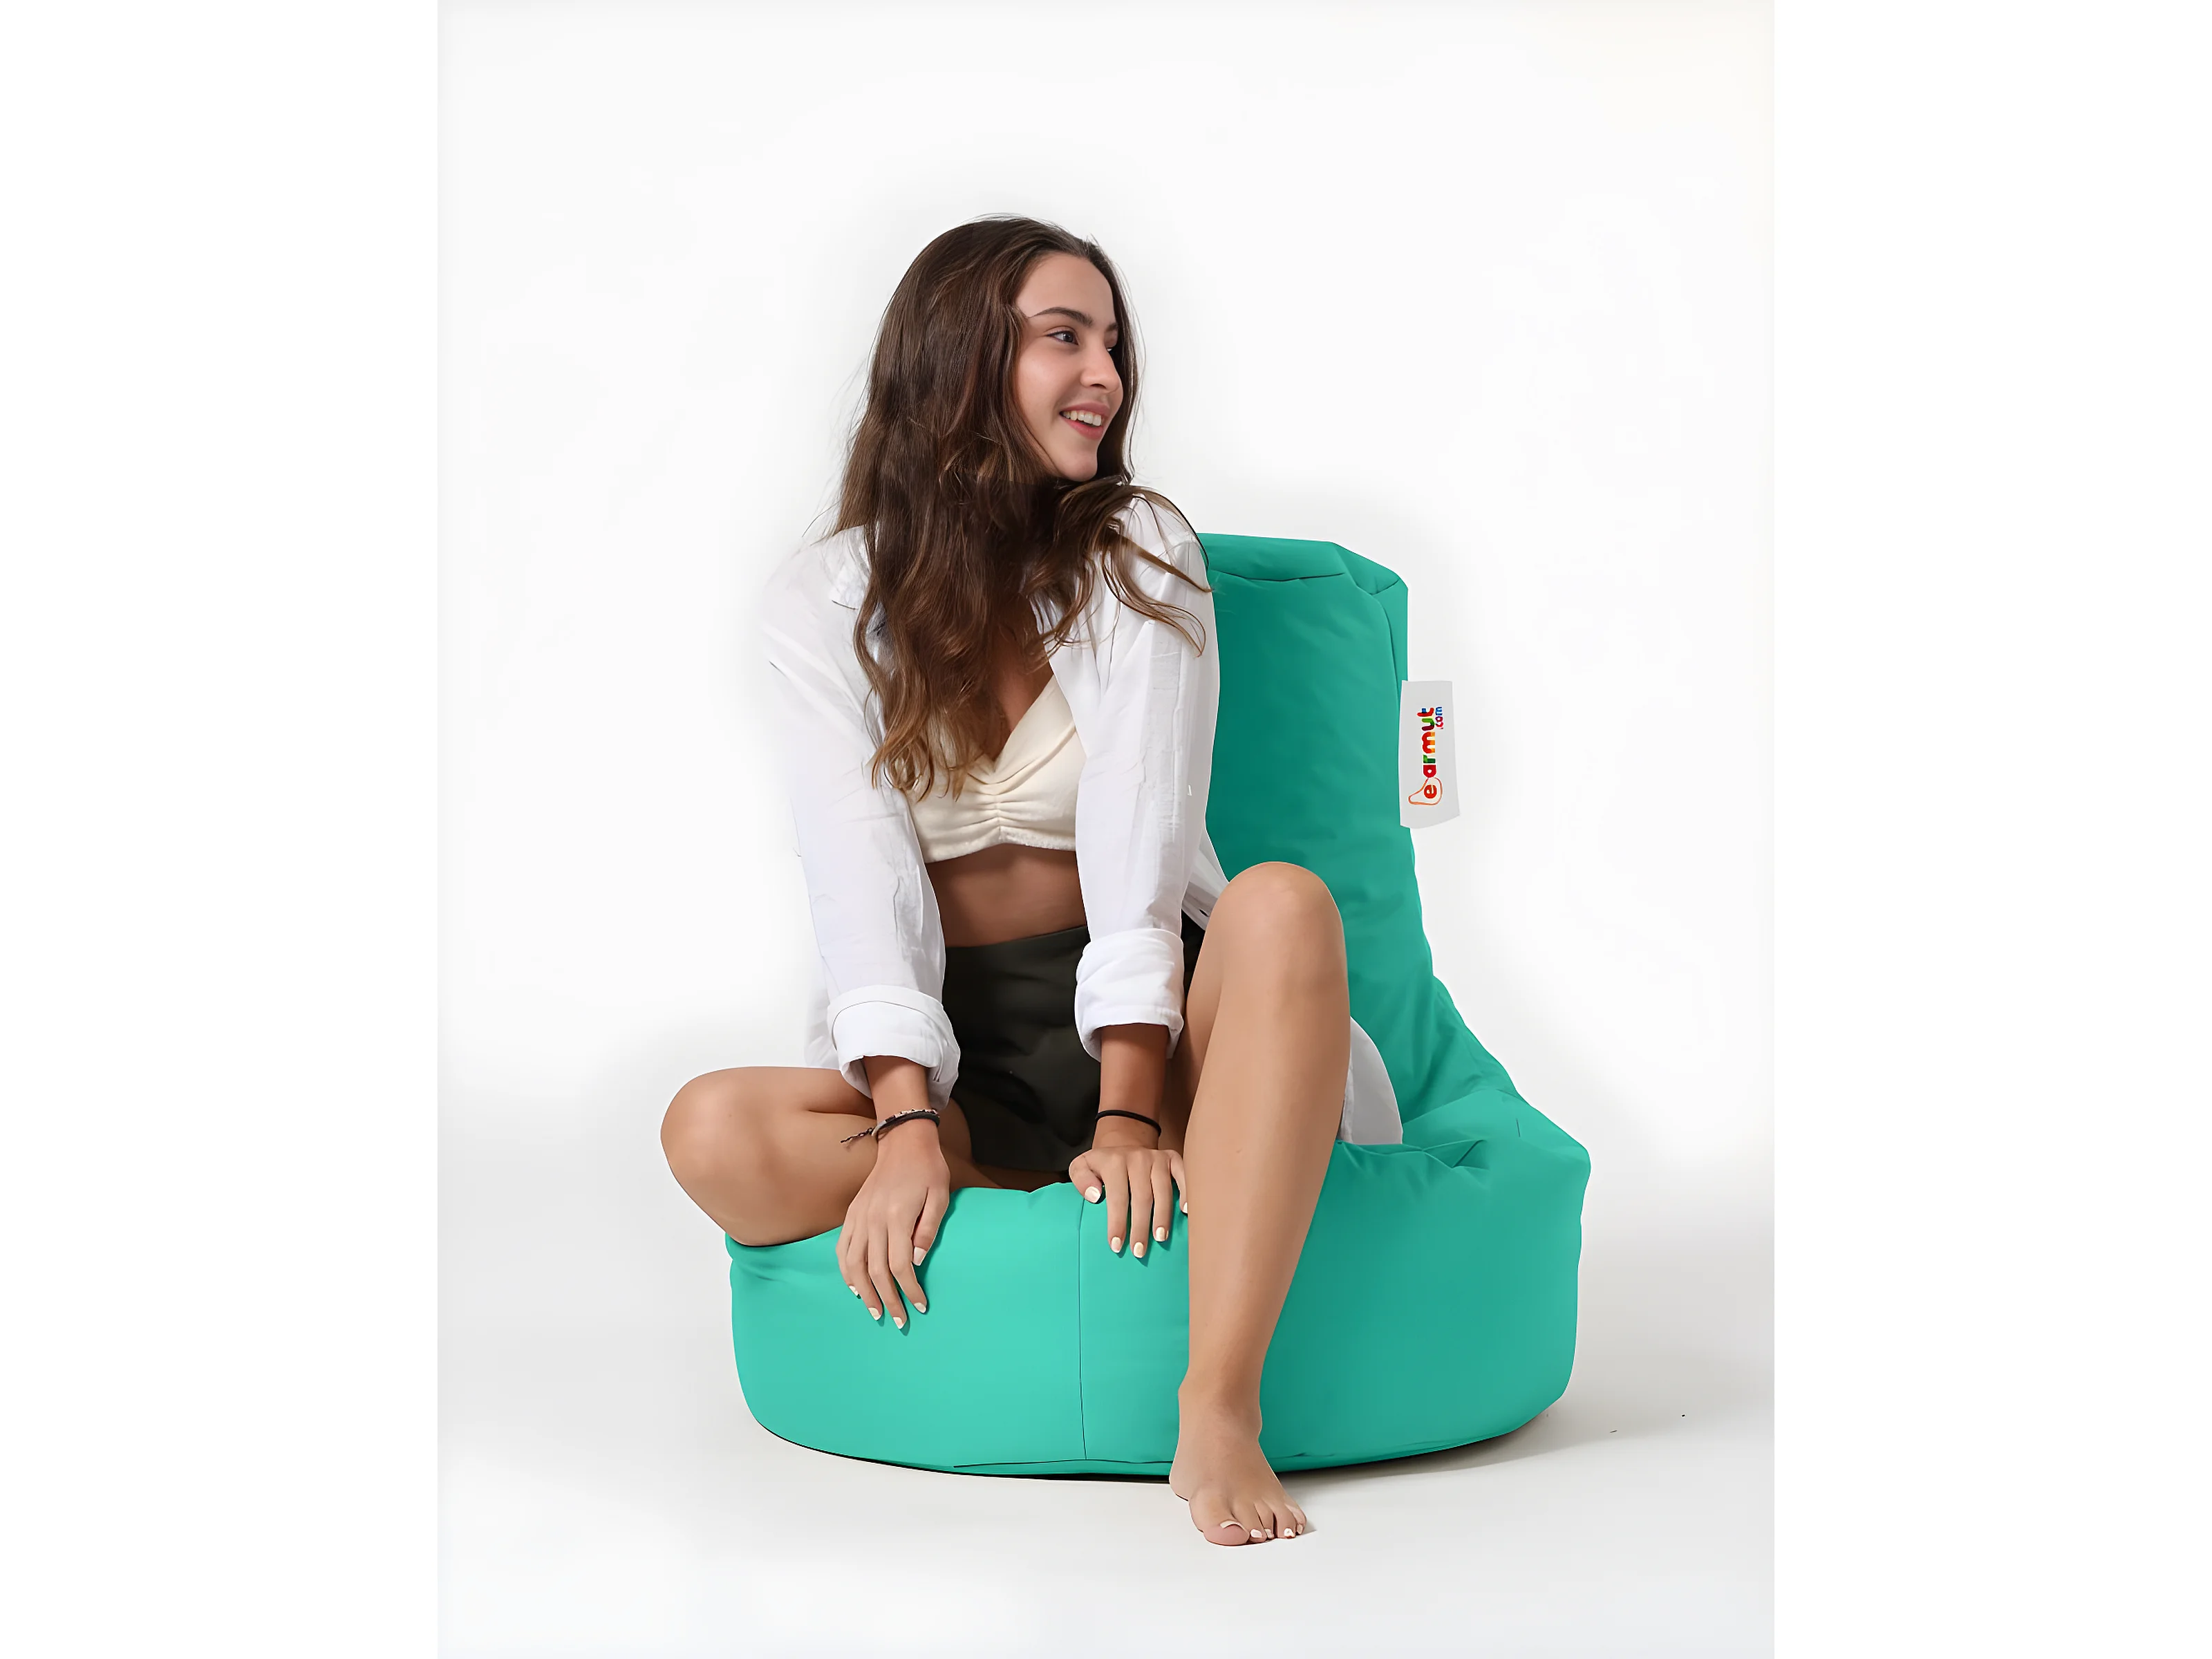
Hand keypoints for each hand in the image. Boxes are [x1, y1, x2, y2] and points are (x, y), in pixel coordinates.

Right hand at [836, 1124, 947, 1327]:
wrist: (904, 1141)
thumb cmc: (928, 1170)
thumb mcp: (940, 1196)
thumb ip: (928, 1230)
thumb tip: (917, 1263)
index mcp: (897, 1216)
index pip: (900, 1266)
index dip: (910, 1291)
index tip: (920, 1307)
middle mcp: (873, 1219)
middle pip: (876, 1271)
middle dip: (887, 1300)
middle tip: (898, 1321)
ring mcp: (859, 1216)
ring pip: (853, 1264)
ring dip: (863, 1292)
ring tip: (874, 1311)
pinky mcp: (852, 1213)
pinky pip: (842, 1248)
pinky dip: (845, 1271)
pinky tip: (854, 1287)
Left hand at [1069, 1137, 1186, 1258]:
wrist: (1124, 1142)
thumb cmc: (1103, 1165)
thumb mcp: (1082, 1166)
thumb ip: (1080, 1178)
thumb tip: (1095, 1196)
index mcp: (1114, 1161)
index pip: (1117, 1196)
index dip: (1118, 1222)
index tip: (1117, 1245)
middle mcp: (1138, 1157)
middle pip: (1142, 1197)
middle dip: (1141, 1227)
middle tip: (1139, 1251)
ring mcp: (1157, 1157)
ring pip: (1163, 1190)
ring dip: (1163, 1216)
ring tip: (1160, 1238)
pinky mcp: (1172, 1158)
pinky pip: (1183, 1174)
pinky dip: (1186, 1191)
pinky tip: (1185, 1211)